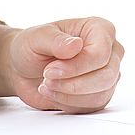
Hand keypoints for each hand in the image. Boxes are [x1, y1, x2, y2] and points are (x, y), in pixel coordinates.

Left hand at [8, 17, 122, 113]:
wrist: (24, 69)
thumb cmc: (33, 47)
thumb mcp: (36, 37)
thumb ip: (56, 41)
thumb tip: (76, 45)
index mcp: (100, 29)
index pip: (101, 53)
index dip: (77, 66)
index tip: (51, 70)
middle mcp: (110, 51)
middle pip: (106, 76)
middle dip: (73, 84)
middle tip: (47, 78)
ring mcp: (107, 73)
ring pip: (100, 94)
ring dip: (68, 95)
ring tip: (47, 84)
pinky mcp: (100, 94)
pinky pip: (93, 106)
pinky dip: (69, 103)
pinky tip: (54, 92)